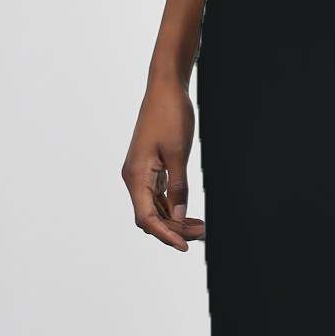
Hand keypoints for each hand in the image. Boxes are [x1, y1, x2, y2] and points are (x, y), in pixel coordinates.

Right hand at [123, 72, 203, 250]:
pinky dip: (172, 207)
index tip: (185, 246)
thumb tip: (178, 215)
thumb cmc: (170, 116)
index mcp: (136, 176)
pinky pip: (157, 196)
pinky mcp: (149, 169)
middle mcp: (133, 178)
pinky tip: (189, 214)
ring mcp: (140, 174)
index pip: (147, 217)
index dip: (165, 235)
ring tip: (200, 227)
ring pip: (154, 208)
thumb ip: (178, 187)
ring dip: (174, 220)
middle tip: (202, 234)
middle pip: (149, 217)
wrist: (165, 89)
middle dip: (173, 229)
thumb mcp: (179, 154)